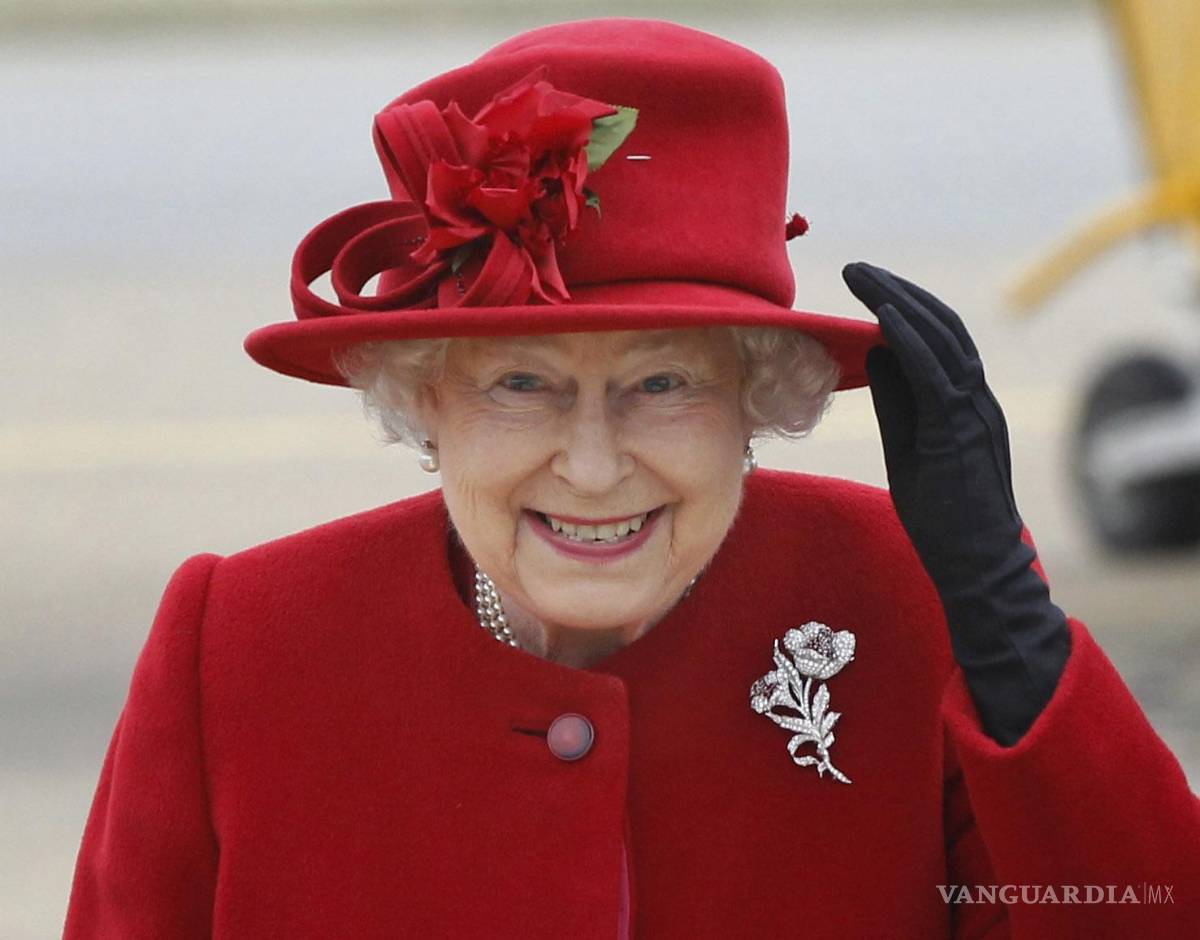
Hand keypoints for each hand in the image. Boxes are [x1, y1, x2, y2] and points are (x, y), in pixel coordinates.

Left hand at [842, 261, 1069, 744]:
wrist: (977, 567)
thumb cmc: (943, 516)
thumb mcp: (909, 448)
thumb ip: (897, 402)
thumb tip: (874, 353)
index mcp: (963, 402)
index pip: (936, 339)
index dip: (902, 306)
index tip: (864, 285)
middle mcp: (976, 399)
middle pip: (941, 328)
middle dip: (898, 292)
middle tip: (858, 269)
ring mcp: (974, 414)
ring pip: (944, 342)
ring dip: (902, 304)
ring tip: (864, 278)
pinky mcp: (963, 434)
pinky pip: (939, 376)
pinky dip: (913, 342)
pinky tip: (884, 319)